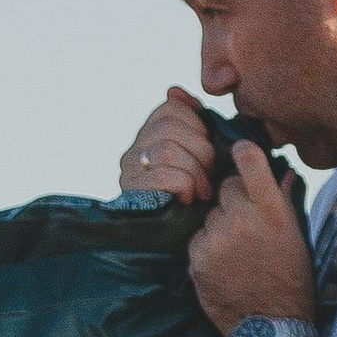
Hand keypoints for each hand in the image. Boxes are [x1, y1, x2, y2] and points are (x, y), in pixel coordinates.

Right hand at [118, 88, 218, 207]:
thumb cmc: (194, 199)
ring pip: (166, 148)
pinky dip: (183, 185)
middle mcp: (132, 152)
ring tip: (201, 190)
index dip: (196, 126)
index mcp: (147, 137)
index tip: (205, 151)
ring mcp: (128, 173)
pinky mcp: (132, 194)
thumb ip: (193, 126)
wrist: (176, 246)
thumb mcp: (199, 158)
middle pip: (169, 127)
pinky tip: (188, 198)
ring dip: (194, 170)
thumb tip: (174, 90)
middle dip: (200, 150)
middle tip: (208, 175)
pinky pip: (162, 174)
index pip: (170, 109)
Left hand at [187, 142, 317, 336]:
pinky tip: (223, 265)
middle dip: (233, 199)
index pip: (249, 160)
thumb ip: (283, 200)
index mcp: (271, 210)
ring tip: (237, 252)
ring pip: (210, 214)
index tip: (240, 153)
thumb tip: (283, 172)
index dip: (243, 152)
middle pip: (226, 187)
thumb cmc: (289, 279)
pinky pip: (198, 238)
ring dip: (219, 226)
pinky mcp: (197, 257)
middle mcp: (242, 218)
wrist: (270, 324)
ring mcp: (217, 238)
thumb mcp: (295, 236)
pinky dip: (207, 248)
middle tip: (245, 224)